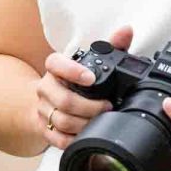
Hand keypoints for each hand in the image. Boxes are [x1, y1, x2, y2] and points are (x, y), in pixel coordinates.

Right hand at [34, 24, 134, 150]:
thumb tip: (126, 31)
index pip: (56, 64)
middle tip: (107, 106)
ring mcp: (43, 108)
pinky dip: (74, 139)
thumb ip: (111, 44)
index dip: (72, 71)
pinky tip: (86, 134)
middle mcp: (46, 86)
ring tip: (101, 121)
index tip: (91, 78)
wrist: (48, 97)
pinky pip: (58, 138)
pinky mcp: (44, 128)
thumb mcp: (90, 59)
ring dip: (85, 124)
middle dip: (90, 107)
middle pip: (64, 100)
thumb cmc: (74, 76)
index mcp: (55, 66)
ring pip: (62, 121)